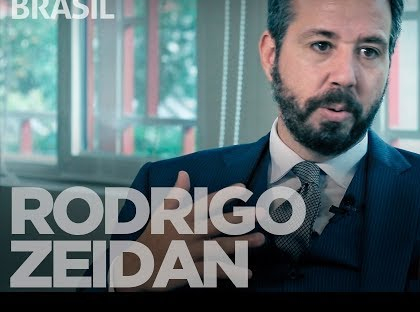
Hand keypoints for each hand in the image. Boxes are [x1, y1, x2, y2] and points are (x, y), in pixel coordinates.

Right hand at [114, 171, 265, 290]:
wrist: (132, 270)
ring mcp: (187, 253)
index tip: (243, 188)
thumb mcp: (160, 214)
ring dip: (241, 244)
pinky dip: (231, 273)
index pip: (206, 202)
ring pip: (218, 247)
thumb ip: (175, 195)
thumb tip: (184, 173)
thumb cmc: (150, 239)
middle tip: (261, 213)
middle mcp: (186, 233)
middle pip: (217, 224)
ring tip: (261, 239)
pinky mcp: (187, 272)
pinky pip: (213, 272)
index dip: (225, 194)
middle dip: (240, 218)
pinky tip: (248, 274)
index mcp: (180, 218)